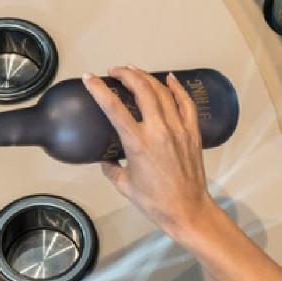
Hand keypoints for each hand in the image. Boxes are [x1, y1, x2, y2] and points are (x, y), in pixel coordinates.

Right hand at [82, 66, 223, 243]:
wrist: (187, 209)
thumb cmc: (154, 201)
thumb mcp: (124, 186)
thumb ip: (111, 168)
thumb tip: (104, 158)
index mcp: (137, 143)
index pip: (114, 108)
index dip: (99, 89)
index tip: (89, 78)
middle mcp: (158, 130)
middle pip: (142, 90)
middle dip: (126, 74)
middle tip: (115, 71)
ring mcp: (178, 128)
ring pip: (162, 92)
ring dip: (147, 77)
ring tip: (134, 71)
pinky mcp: (192, 132)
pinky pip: (186, 103)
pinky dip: (177, 88)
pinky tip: (170, 78)